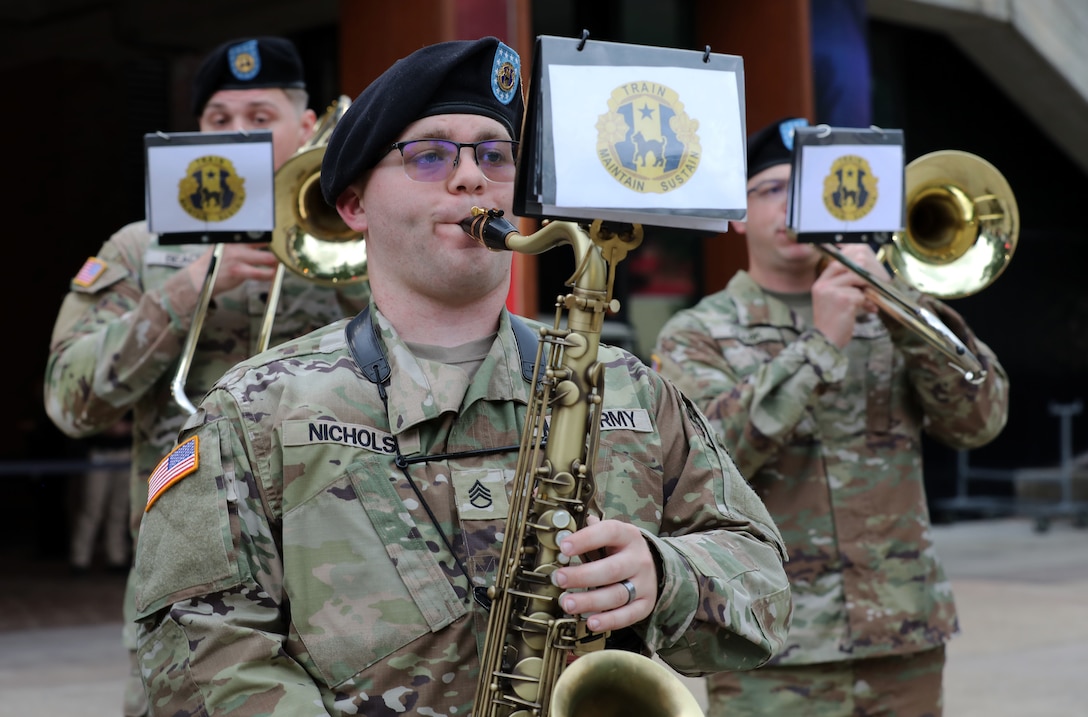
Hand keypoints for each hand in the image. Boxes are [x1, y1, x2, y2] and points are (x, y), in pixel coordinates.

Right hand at [185, 243, 279, 295]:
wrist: (197, 278)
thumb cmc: (214, 264)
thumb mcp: (223, 247)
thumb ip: (240, 244)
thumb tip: (262, 243)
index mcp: (234, 237)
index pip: (257, 232)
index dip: (272, 235)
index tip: (282, 238)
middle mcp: (237, 244)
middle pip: (266, 243)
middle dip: (279, 249)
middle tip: (286, 253)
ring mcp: (238, 257)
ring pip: (267, 258)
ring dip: (277, 262)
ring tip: (282, 264)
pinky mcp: (238, 271)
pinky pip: (260, 273)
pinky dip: (270, 275)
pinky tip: (273, 275)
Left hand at [548, 515, 657, 632]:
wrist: (652, 566)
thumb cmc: (621, 550)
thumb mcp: (611, 536)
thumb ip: (590, 534)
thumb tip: (563, 533)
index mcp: (628, 536)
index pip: (609, 533)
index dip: (586, 539)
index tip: (564, 547)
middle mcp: (639, 559)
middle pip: (612, 569)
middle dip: (582, 576)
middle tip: (560, 579)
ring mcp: (644, 584)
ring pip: (617, 595)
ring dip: (590, 601)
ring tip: (568, 604)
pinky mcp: (645, 605)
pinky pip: (628, 615)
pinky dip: (609, 621)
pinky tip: (591, 622)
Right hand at [812, 244, 886, 347]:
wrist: (826, 341)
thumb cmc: (832, 322)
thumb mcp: (832, 300)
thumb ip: (845, 286)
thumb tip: (866, 274)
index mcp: (820, 283)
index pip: (838, 261)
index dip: (856, 261)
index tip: (867, 268)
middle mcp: (824, 284)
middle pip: (850, 264)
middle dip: (866, 273)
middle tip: (874, 283)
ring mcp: (832, 291)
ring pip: (859, 279)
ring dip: (868, 290)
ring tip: (870, 301)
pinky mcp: (843, 300)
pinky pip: (861, 295)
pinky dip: (868, 303)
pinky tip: (869, 310)